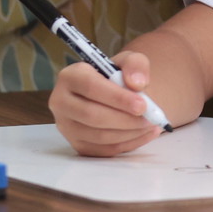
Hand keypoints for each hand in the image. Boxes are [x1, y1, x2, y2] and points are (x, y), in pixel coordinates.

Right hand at [47, 52, 161, 157]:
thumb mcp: (129, 61)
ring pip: (99, 136)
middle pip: (92, 115)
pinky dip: (129, 144)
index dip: (117, 98)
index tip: (142, 105)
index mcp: (70, 76)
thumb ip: (135, 65)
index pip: (90, 87)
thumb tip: (137, 83)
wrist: (113, 96)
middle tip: (149, 119)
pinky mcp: (77, 144)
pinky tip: (145, 134)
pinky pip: (104, 150)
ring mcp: (67, 126)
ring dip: (129, 133)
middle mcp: (61, 102)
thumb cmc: (118, 76)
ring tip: (151, 125)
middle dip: (125, 119)